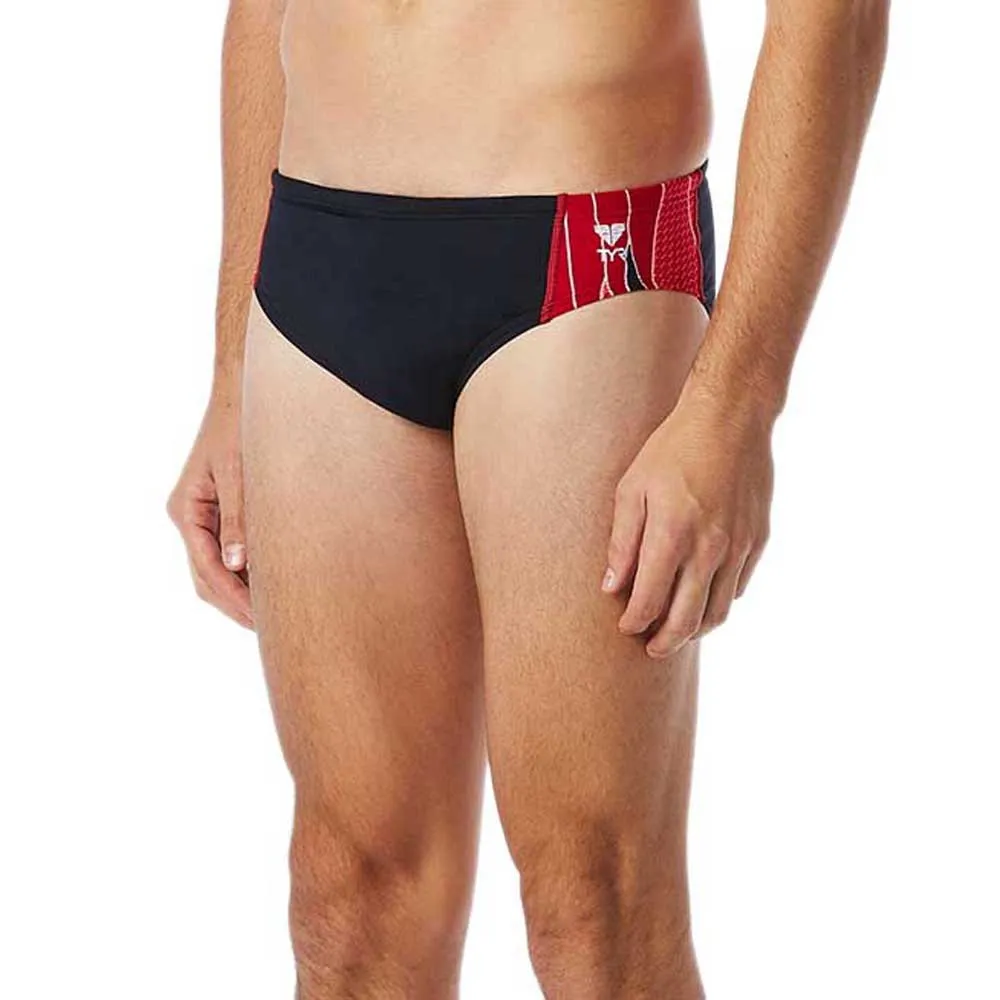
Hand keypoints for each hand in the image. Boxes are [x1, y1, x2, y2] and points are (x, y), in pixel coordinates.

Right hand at [167, 386, 253, 629]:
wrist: (243, 395)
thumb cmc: (240, 428)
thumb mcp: (241, 474)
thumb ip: (239, 519)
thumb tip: (238, 565)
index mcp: (187, 510)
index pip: (206, 569)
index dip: (233, 598)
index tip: (261, 620)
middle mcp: (189, 517)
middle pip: (206, 578)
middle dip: (236, 605)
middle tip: (272, 630)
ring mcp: (202, 516)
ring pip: (215, 569)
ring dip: (240, 592)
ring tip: (274, 615)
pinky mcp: (219, 512)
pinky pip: (227, 552)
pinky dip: (245, 572)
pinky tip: (271, 584)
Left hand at [603, 383, 773, 657]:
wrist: (731, 419)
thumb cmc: (673, 448)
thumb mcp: (632, 488)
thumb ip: (621, 542)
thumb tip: (610, 586)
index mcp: (671, 536)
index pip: (649, 601)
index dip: (634, 622)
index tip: (624, 627)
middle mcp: (708, 549)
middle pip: (686, 619)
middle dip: (664, 641)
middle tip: (650, 648)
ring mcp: (738, 548)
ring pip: (718, 611)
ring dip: (695, 630)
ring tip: (677, 632)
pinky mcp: (757, 541)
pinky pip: (737, 588)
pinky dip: (719, 603)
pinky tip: (703, 600)